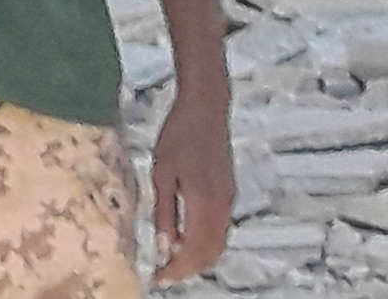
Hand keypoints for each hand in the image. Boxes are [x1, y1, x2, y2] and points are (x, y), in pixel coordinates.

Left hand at [146, 76, 229, 281]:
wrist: (205, 107)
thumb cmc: (179, 134)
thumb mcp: (162, 173)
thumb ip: (165, 213)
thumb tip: (165, 247)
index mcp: (204, 202)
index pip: (194, 251)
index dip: (177, 270)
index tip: (159, 278)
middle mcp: (222, 205)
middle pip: (210, 253)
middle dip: (188, 269)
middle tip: (164, 274)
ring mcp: (228, 199)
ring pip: (218, 243)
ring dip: (197, 258)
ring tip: (172, 261)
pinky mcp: (228, 192)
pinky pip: (220, 229)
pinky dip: (205, 242)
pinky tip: (185, 238)